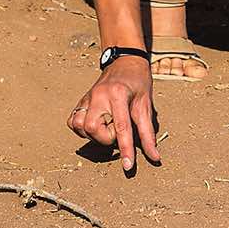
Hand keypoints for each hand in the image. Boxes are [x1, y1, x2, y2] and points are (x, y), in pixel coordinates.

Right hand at [67, 56, 159, 172]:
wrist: (125, 60)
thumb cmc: (138, 80)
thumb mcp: (146, 103)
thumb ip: (148, 132)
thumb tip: (154, 157)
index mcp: (118, 94)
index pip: (121, 128)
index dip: (126, 150)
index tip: (128, 167)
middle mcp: (99, 95)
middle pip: (93, 128)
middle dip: (106, 136)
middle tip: (118, 128)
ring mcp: (87, 97)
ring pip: (80, 126)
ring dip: (94, 133)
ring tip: (107, 125)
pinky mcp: (81, 100)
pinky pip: (74, 121)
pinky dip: (82, 128)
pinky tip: (96, 124)